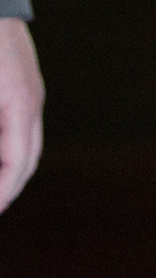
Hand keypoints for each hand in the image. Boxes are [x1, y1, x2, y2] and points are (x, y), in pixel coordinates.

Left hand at [0, 17, 43, 212]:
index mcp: (20, 104)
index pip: (17, 166)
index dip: (1, 195)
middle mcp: (31, 100)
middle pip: (28, 159)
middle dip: (7, 189)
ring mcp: (29, 89)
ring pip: (26, 144)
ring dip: (9, 169)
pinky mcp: (20, 82)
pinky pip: (19, 126)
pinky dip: (7, 149)